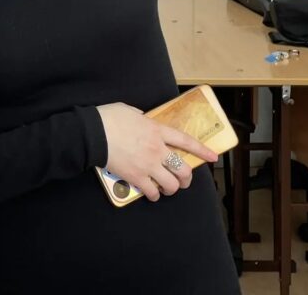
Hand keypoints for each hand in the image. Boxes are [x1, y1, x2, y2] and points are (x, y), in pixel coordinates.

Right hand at [96, 102, 217, 201]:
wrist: (94, 133)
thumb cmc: (109, 118)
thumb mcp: (131, 111)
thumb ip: (142, 118)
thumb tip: (143, 122)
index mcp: (157, 131)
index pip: (186, 141)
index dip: (202, 151)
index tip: (213, 157)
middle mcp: (158, 149)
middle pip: (183, 169)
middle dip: (186, 178)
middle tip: (182, 181)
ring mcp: (148, 165)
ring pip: (171, 185)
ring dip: (171, 189)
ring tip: (167, 189)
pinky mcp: (136, 177)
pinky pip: (152, 192)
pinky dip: (154, 195)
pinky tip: (151, 193)